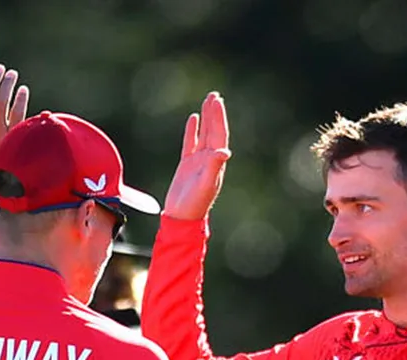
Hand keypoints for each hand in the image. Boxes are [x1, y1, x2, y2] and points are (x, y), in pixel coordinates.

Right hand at [162, 92, 230, 221]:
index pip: (219, 134)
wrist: (181, 216)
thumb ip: (214, 167)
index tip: (217, 102)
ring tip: (207, 101)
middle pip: (213, 130)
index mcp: (216, 162)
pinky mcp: (187, 164)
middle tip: (214, 95)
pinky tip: (193, 119)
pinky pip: (191, 142)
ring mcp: (198, 160)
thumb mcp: (205, 185)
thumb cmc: (195, 204)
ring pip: (204, 133)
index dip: (219, 118)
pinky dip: (193, 130)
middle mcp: (210, 159)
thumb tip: (225, 151)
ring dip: (206, 118)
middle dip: (214, 112)